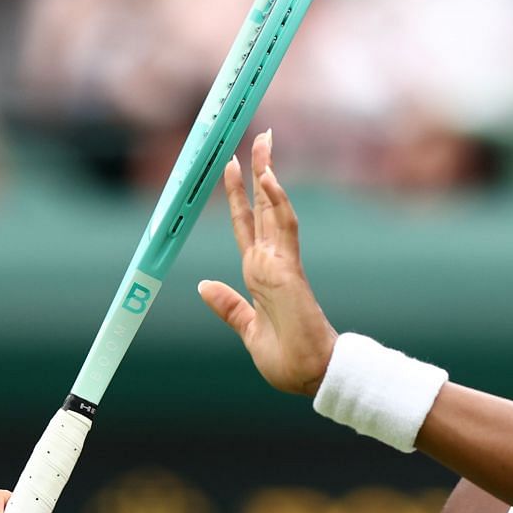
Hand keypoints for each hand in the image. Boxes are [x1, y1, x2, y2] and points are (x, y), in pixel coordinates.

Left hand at [199, 129, 336, 394]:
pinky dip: (276, 202)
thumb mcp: (247, 329)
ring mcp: (281, 264)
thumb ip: (229, 306)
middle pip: (263, 207)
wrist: (309, 375)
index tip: (233, 165)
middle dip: (259, 171)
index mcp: (259, 275)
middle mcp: (270, 263)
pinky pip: (284, 229)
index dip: (238, 196)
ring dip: (267, 174)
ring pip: (274, 209)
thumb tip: (203, 286)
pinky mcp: (289, 271)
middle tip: (261, 137)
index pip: (247, 225)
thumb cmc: (286, 358)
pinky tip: (268, 178)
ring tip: (264, 142)